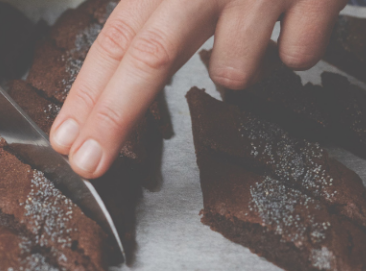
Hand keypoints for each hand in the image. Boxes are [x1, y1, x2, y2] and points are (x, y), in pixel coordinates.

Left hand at [50, 0, 347, 178]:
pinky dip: (299, 47)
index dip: (87, 93)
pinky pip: (298, 55)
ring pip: (232, 71)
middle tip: (89, 162)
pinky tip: (299, 18)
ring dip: (239, 65)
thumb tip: (123, 67)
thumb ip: (158, 11)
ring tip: (255, 30)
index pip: (116, 39)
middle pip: (150, 57)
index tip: (65, 136)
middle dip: (113, 118)